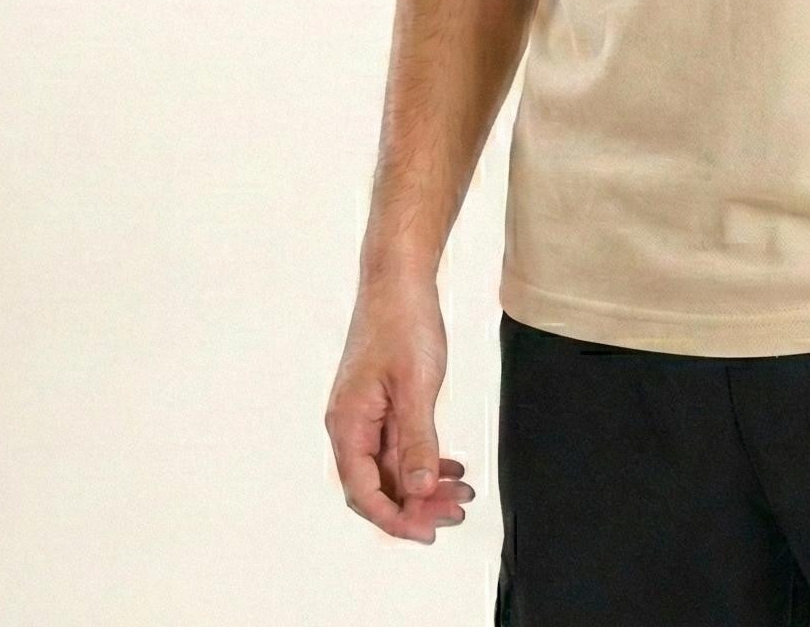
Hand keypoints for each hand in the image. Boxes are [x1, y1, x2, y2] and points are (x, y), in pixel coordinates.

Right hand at [325, 271, 475, 541]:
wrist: (399, 278)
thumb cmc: (401, 322)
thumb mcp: (415, 385)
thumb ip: (416, 440)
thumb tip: (417, 490)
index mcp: (348, 425)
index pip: (364, 492)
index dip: (395, 519)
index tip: (427, 533)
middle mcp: (351, 425)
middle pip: (379, 485)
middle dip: (417, 505)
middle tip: (456, 513)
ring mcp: (366, 414)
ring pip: (393, 466)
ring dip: (425, 484)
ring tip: (461, 491)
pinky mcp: (382, 402)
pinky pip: (400, 444)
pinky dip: (425, 458)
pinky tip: (451, 465)